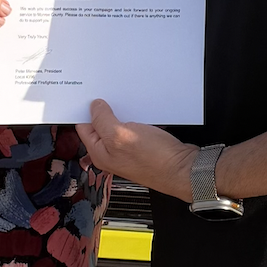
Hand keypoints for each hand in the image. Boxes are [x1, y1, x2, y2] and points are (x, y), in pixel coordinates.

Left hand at [77, 100, 198, 201]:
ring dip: (122, 114)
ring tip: (128, 105)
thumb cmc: (154, 160)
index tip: (89, 96)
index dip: (85, 110)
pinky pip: (134, 128)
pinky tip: (142, 115)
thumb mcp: (120, 135)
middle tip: (110, 97)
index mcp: (100, 152)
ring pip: (118, 125)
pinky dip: (136, 119)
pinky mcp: (143, 147)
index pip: (84, 126)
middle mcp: (111, 153)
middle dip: (104, 111)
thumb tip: (94, 107)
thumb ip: (102, 120)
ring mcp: (127, 150)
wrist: (183, 170)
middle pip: (100, 126)